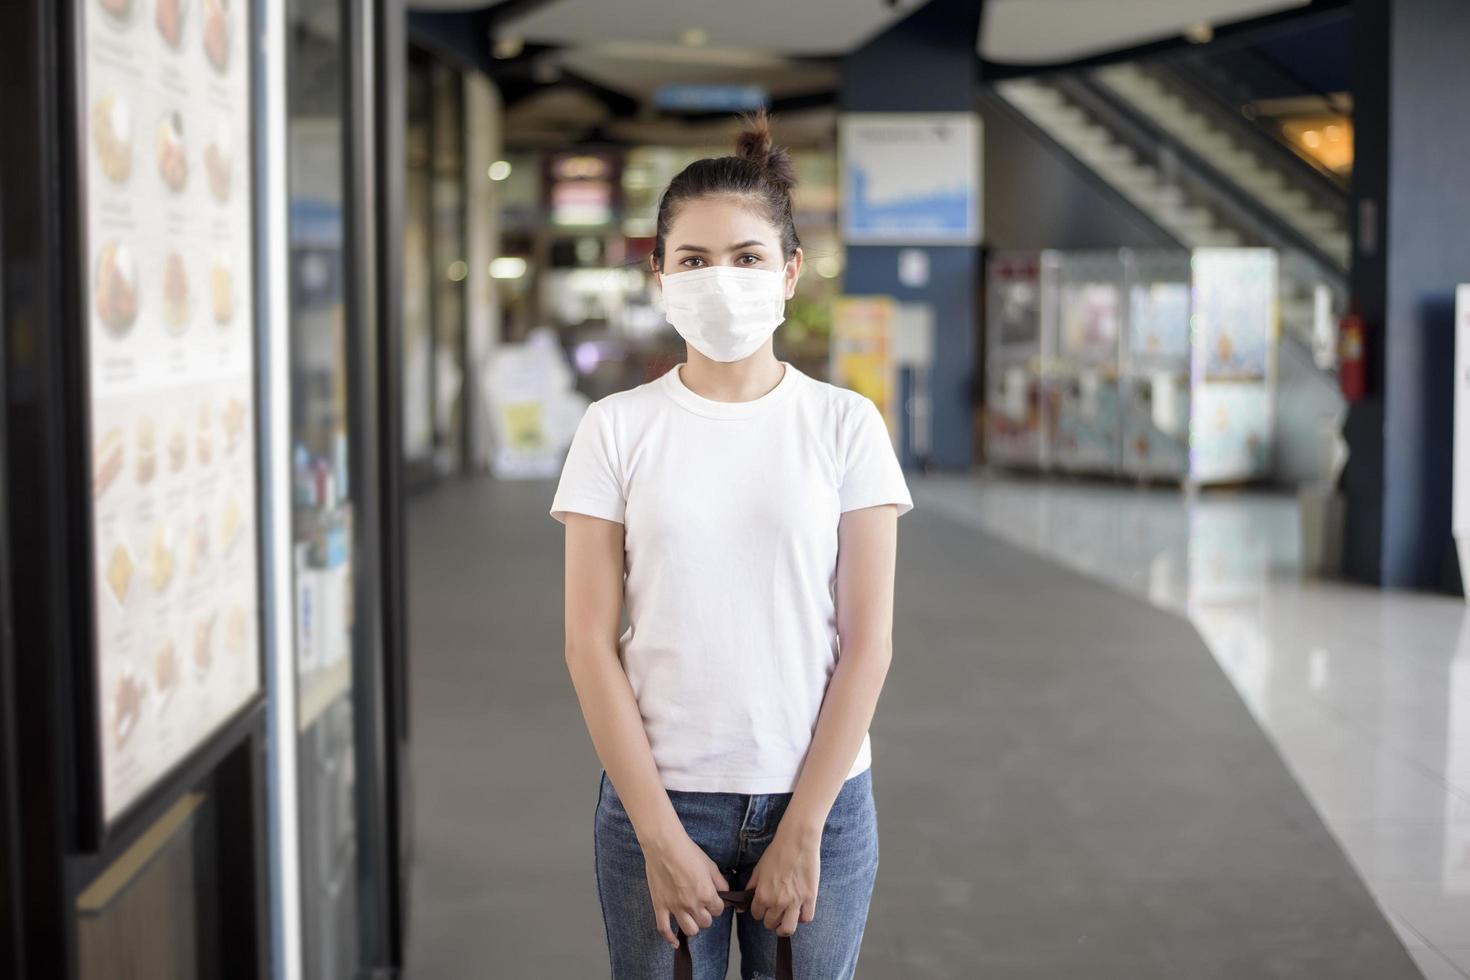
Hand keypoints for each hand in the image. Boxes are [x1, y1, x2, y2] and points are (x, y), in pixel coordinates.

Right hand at [642, 829, 730, 949]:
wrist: (664, 846)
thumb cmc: (688, 852)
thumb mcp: (710, 865)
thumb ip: (720, 882)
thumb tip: (724, 893)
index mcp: (707, 894)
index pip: (718, 910)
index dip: (717, 904)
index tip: (713, 898)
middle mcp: (692, 905)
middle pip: (706, 922)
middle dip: (706, 914)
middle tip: (702, 905)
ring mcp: (675, 908)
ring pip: (690, 930)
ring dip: (693, 925)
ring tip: (692, 917)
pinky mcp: (660, 907)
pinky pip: (664, 929)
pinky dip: (670, 939)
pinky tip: (675, 943)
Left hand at [747, 824, 820, 937]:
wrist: (797, 841)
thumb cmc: (777, 852)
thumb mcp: (758, 869)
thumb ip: (752, 886)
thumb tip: (744, 900)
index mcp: (763, 895)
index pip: (756, 915)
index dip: (758, 911)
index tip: (762, 908)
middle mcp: (778, 902)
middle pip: (771, 924)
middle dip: (770, 920)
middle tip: (774, 913)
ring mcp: (795, 902)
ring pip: (788, 928)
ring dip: (785, 927)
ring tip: (785, 921)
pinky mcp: (810, 898)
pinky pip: (806, 918)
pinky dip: (802, 917)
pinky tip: (799, 911)